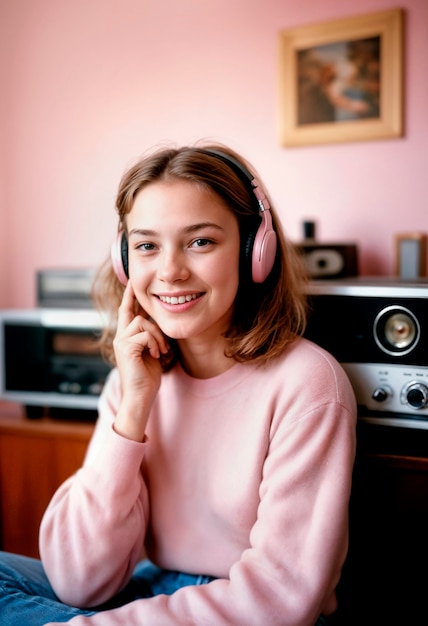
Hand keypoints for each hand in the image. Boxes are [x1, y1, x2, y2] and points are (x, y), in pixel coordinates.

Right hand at [113, 281, 168, 440]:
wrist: (140, 397)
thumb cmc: (147, 378)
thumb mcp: (152, 352)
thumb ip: (150, 338)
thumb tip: (157, 323)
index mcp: (126, 338)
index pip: (126, 311)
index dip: (129, 296)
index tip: (131, 282)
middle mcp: (120, 337)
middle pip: (131, 312)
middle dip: (140, 305)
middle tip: (143, 297)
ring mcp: (121, 341)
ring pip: (142, 323)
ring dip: (158, 336)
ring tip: (162, 350)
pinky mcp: (125, 347)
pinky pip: (146, 335)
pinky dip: (156, 344)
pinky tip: (157, 355)